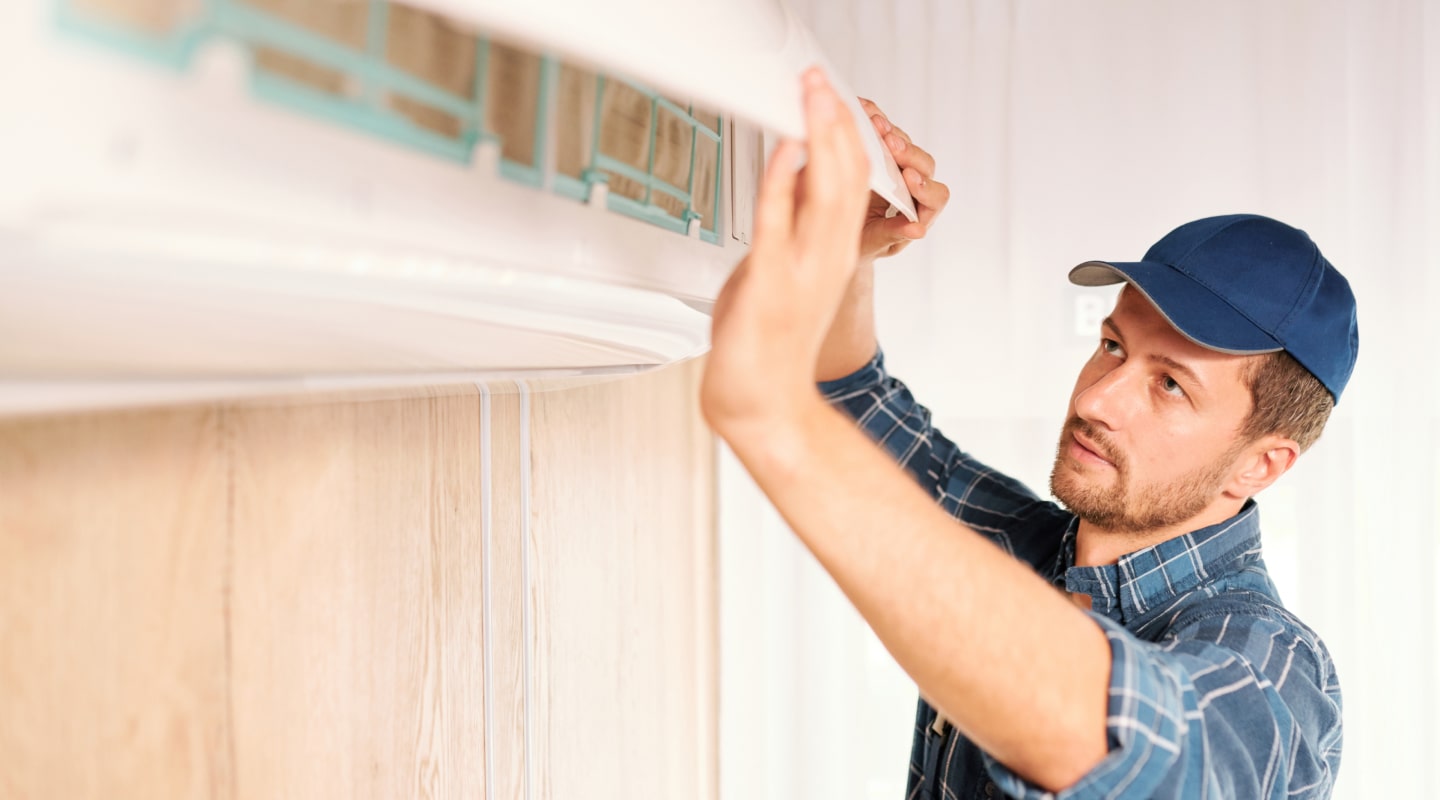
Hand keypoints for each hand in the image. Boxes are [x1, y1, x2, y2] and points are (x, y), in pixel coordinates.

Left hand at [701, 67, 870, 431]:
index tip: (833, 98)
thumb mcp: (780, 272)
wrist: (763, 405)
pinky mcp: (769, 287)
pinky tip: (783, 156)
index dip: (844, 137)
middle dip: (834, 123)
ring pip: (823, 194)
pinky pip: (777, 226)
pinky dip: (780, 186)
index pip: (853, 184)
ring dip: (817, 140)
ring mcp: (801, 273)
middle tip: (822, 82)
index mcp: (832, 255)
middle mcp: (825, 260)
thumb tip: (784, 183)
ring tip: (812, 99)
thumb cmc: (768, 347)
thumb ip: (786, 228)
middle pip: (845, 179)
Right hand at [856, 98, 948, 261]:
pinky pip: (882, 130)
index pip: (935, 197)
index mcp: (920, 212)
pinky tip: (860, 109)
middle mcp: (913, 186)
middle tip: (891, 145)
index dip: (924, 186)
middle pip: (923, 164)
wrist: (836, 231)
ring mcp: (897, 165)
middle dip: (907, 153)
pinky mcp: (880, 150)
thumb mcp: (874, 243)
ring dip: (890, 133)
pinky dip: (873, 118)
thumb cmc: (861, 243)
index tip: (907, 178)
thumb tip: (918, 230)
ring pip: (903, 143)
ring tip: (874, 124)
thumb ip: (893, 234)